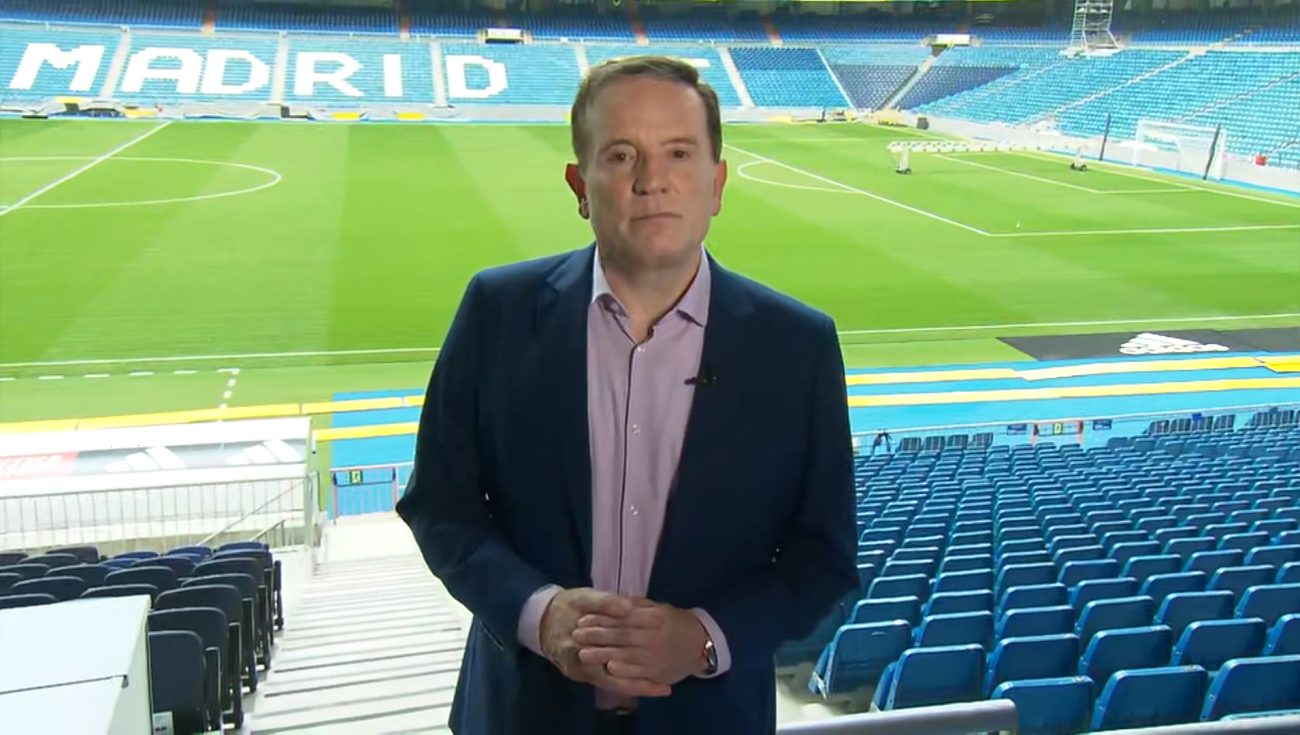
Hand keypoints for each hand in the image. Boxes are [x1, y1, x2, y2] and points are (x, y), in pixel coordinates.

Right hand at [539, 588, 670, 697]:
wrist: (541, 618)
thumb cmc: (566, 606)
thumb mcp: (582, 598)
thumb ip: (604, 602)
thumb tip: (628, 607)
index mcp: (579, 647)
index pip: (614, 663)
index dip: (638, 667)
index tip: (661, 665)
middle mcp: (580, 665)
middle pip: (615, 680)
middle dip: (641, 682)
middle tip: (666, 685)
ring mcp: (581, 671)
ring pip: (613, 683)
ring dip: (637, 685)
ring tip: (662, 686)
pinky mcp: (584, 672)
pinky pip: (609, 681)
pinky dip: (627, 681)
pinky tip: (645, 681)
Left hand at [573, 597, 709, 686]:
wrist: (701, 646)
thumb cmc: (677, 624)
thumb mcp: (661, 608)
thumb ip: (639, 605)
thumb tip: (619, 600)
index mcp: (654, 617)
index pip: (623, 616)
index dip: (601, 617)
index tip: (582, 617)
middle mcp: (654, 636)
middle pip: (621, 635)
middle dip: (596, 635)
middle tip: (575, 634)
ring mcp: (655, 655)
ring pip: (626, 655)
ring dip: (602, 654)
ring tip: (582, 653)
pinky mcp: (657, 672)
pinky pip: (637, 672)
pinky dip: (622, 670)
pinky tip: (607, 668)